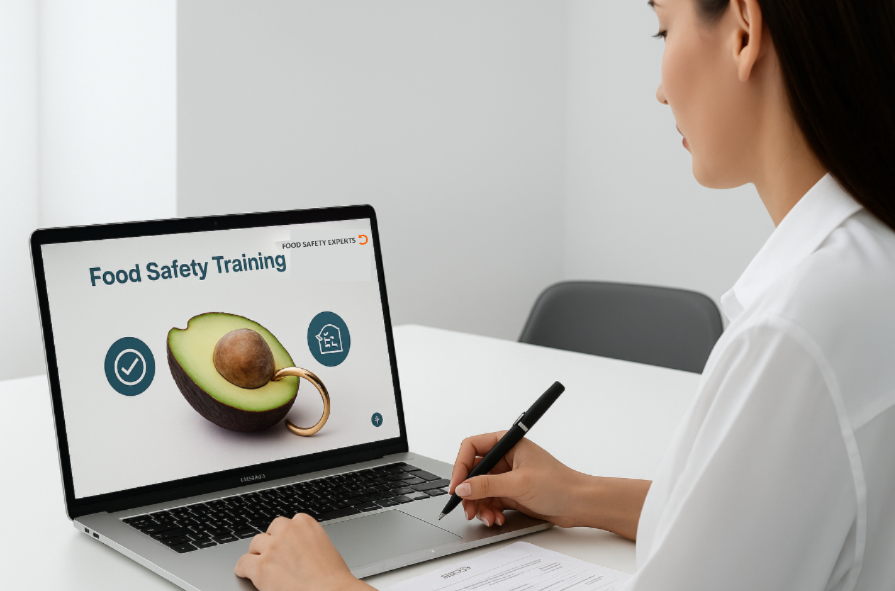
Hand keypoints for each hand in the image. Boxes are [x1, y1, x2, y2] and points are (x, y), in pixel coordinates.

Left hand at [234, 514, 370, 590]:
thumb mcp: (324, 546)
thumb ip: (307, 540)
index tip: (284, 543)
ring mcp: (272, 548)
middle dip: (270, 542)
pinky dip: (243, 568)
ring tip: (261, 563)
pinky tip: (246, 572)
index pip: (286, 523)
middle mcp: (287, 531)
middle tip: (274, 556)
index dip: (284, 536)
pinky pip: (243, 563)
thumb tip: (296, 546)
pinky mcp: (261, 567)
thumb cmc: (332, 576)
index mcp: (305, 524)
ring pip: (255, 544)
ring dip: (258, 554)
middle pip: (269, 531)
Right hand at [449, 431, 586, 528]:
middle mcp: (505, 457)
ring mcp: (507, 476)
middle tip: (468, 509)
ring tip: (487, 518)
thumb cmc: (560, 485)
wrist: (579, 504)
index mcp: (507, 443)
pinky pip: (489, 500)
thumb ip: (488, 485)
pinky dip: (489, 511)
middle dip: (469, 492)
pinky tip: (496, 518)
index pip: (472, 448)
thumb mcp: (519, 483)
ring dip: (479, 505)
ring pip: (479, 489)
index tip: (456, 486)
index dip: (460, 466)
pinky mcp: (510, 492)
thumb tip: (463, 487)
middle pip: (472, 472)